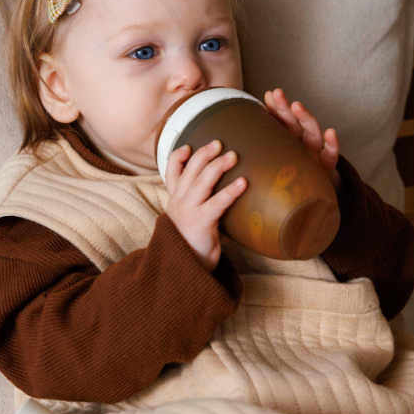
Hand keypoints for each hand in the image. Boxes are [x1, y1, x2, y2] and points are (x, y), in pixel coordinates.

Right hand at [165, 140, 246, 271]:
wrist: (184, 271)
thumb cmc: (194, 247)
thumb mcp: (193, 223)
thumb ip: (203, 208)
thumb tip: (227, 196)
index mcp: (176, 202)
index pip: (170, 174)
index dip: (176, 158)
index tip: (187, 146)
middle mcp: (179, 203)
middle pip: (189, 171)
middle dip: (203, 154)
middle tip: (219, 143)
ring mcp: (188, 211)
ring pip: (201, 181)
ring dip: (218, 166)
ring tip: (233, 156)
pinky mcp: (200, 222)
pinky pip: (217, 203)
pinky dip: (231, 191)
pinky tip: (243, 182)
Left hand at [264, 88, 341, 193]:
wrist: (315, 196)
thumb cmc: (294, 177)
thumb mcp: (278, 164)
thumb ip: (265, 149)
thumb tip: (241, 137)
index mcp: (289, 142)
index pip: (281, 123)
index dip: (276, 108)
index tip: (268, 95)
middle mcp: (302, 144)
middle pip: (293, 123)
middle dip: (285, 107)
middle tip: (277, 93)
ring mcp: (315, 153)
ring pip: (311, 133)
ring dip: (305, 118)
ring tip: (297, 106)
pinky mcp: (327, 167)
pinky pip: (331, 155)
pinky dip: (332, 144)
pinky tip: (331, 133)